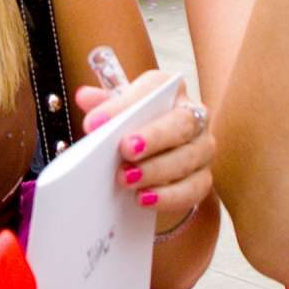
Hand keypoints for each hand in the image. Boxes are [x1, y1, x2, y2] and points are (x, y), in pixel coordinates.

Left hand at [77, 69, 213, 235]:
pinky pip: (192, 188)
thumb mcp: (118, 113)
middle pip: (181, 123)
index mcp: (170, 91)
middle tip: (125, 149)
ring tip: (126, 178)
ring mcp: (202, 148)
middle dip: (153, 137)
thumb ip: (102, 104)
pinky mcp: (203, 178)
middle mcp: (193, 116)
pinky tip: (143, 199)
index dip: (124, 104)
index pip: (153, 89)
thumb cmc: (135, 128)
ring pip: (187, 158)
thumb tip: (84, 96)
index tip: (95, 122)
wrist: (154, 159)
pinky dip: (168, 196)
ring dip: (155, 170)